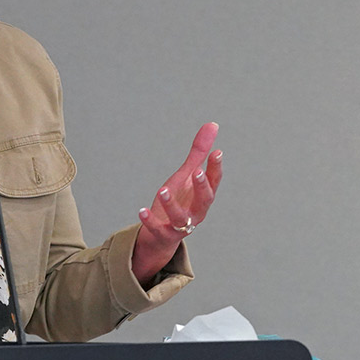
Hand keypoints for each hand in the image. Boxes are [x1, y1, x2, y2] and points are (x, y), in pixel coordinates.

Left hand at [132, 122, 222, 285]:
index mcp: (202, 197)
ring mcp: (180, 226)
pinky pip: (157, 229)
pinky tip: (141, 210)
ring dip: (171, 204)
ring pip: (180, 218)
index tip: (217, 152)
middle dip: (202, 187)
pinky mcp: (163, 235)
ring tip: (162, 189)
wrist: (162, 235)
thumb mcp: (187, 176)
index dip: (216, 168)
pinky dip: (149, 221)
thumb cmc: (179, 201)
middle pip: (204, 201)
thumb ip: (199, 153)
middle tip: (197, 171)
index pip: (214, 182)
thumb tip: (213, 125)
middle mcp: (196, 212)